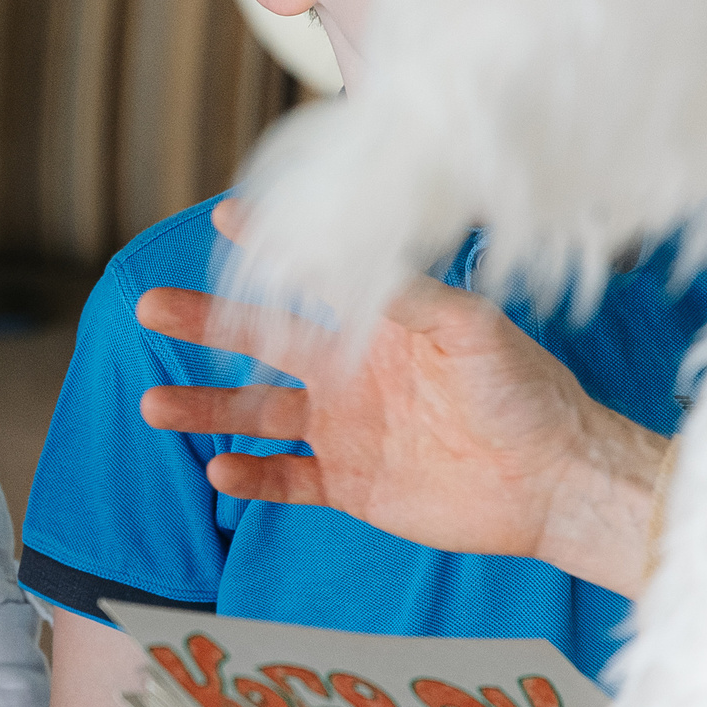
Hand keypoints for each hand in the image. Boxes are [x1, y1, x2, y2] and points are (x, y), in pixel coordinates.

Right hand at [134, 203, 669, 596]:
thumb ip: (404, 295)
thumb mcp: (470, 326)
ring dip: (206, 411)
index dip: (268, 250)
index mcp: (379, 327)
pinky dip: (250, 476)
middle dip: (205, 327)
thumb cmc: (526, 391)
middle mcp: (352, 374)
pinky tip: (220, 468)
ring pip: (256, 417)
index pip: (309, 281)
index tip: (224, 220)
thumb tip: (346, 260)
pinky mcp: (350, 486)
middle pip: (260, 346)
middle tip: (151, 309)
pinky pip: (284, 480)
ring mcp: (346, 432)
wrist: (556, 480)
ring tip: (157, 406)